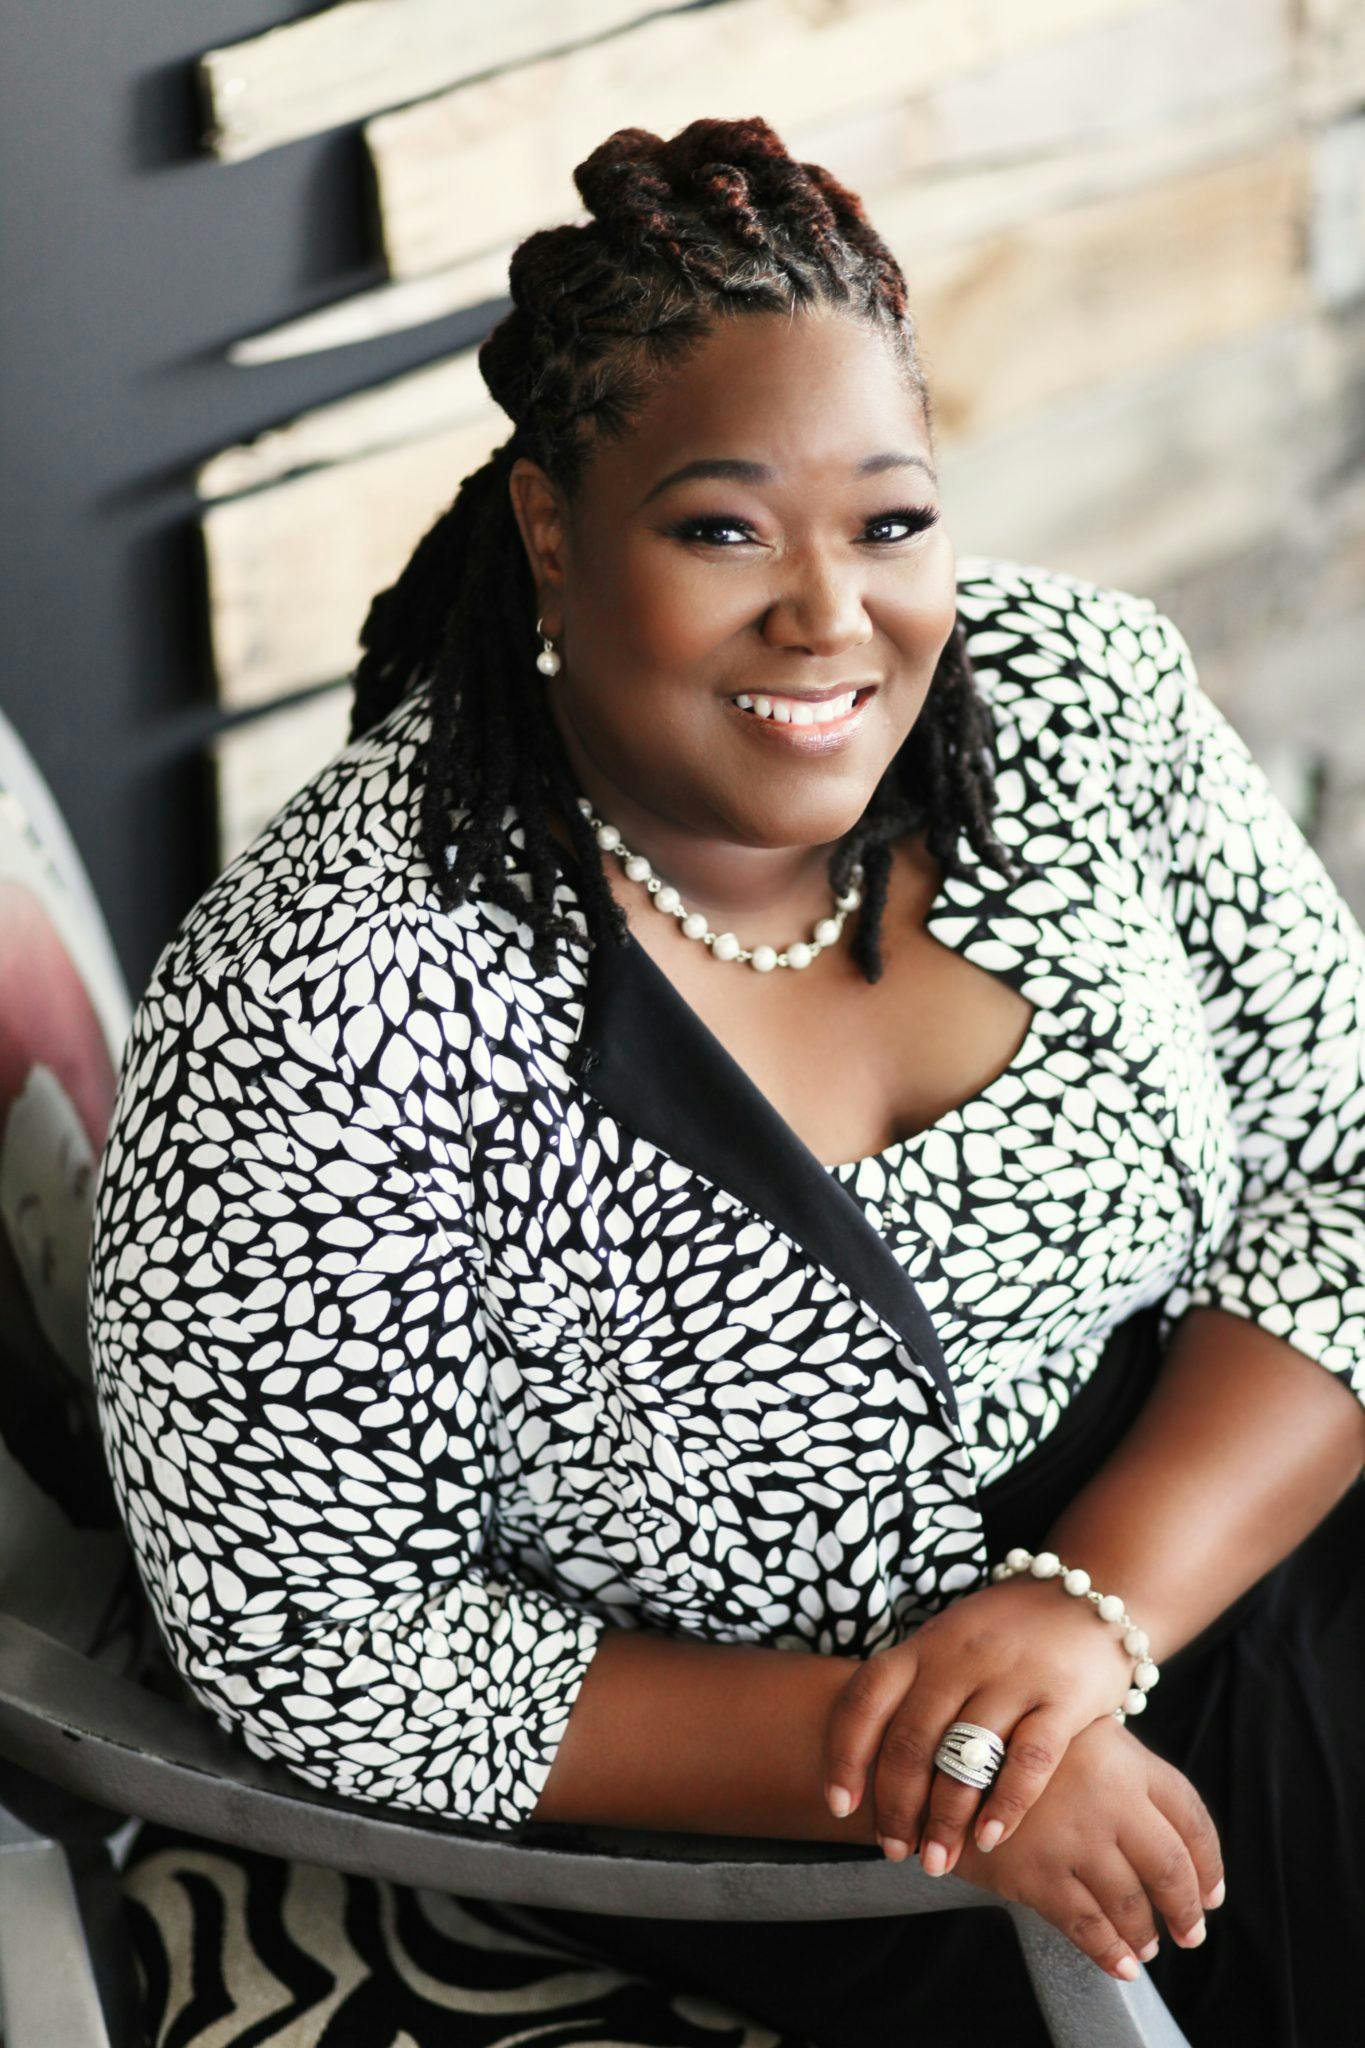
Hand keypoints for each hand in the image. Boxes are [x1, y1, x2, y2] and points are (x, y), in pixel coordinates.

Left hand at [823, 1572, 1135, 1866]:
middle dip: (897, 1805)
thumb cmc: (1005, 1633)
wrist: (1086, 1594)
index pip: (866, 1699)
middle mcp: (960, 1657)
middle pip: (911, 1739)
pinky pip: (1030, 1758)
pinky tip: (991, 1839)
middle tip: (894, 1851)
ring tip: (936, 1862)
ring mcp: (1012, 1675)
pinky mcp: (1063, 1696)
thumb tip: (871, 1769)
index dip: (845, 1755)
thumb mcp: (949, 1643)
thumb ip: (915, 1691)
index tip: (839, 1805)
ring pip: (965, 1756)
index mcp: (924, 1645)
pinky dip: (1007, 1804)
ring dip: (945, 1818)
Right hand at [951, 1716, 1225, 1979]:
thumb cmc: (1005, 1740)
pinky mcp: (1037, 1873)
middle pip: (1170, 1865)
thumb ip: (1118, 1766)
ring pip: (1131, 1902)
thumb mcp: (1070, 1731)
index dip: (1209, 1860)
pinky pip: (1087, 1926)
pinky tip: (1121, 1964)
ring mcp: (1073, 1838)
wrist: (936, 1757)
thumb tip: (1166, 1830)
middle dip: (1187, 1907)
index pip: (1189, 1814)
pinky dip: (1109, 1951)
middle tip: (1192, 1931)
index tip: (1212, 1890)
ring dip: (1146, 1932)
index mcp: (1122, 1757)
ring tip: (1149, 1945)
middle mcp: (1107, 1797)